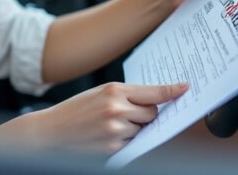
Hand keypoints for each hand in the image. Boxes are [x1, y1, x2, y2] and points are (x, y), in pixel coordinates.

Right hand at [29, 82, 187, 153]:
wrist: (51, 132)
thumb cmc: (75, 111)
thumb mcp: (99, 93)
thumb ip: (124, 95)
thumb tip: (153, 102)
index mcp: (114, 90)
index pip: (153, 92)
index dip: (172, 91)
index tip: (186, 88)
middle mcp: (117, 109)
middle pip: (152, 113)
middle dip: (146, 114)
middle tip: (129, 113)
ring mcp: (116, 131)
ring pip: (143, 129)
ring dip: (134, 128)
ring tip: (110, 126)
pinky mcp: (114, 149)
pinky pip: (133, 143)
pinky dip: (125, 140)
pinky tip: (107, 136)